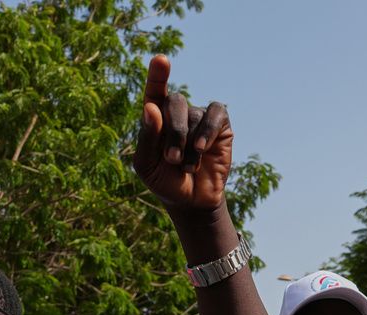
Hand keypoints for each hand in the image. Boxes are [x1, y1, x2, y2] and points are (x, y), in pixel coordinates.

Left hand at [133, 55, 232, 214]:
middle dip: (173, 131)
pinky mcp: (220, 126)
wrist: (191, 202)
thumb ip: (146, 136)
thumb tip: (151, 107)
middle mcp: (177, 114)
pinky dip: (208, 130)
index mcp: (155, 119)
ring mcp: (199, 118)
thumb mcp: (146, 164)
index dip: (157, 75)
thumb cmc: (165, 182)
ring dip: (189, 144)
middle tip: (172, 159)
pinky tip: (202, 149)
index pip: (155, 91)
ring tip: (187, 168)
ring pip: (194, 115)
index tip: (161, 60)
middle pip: (174, 101)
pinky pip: (216, 113)